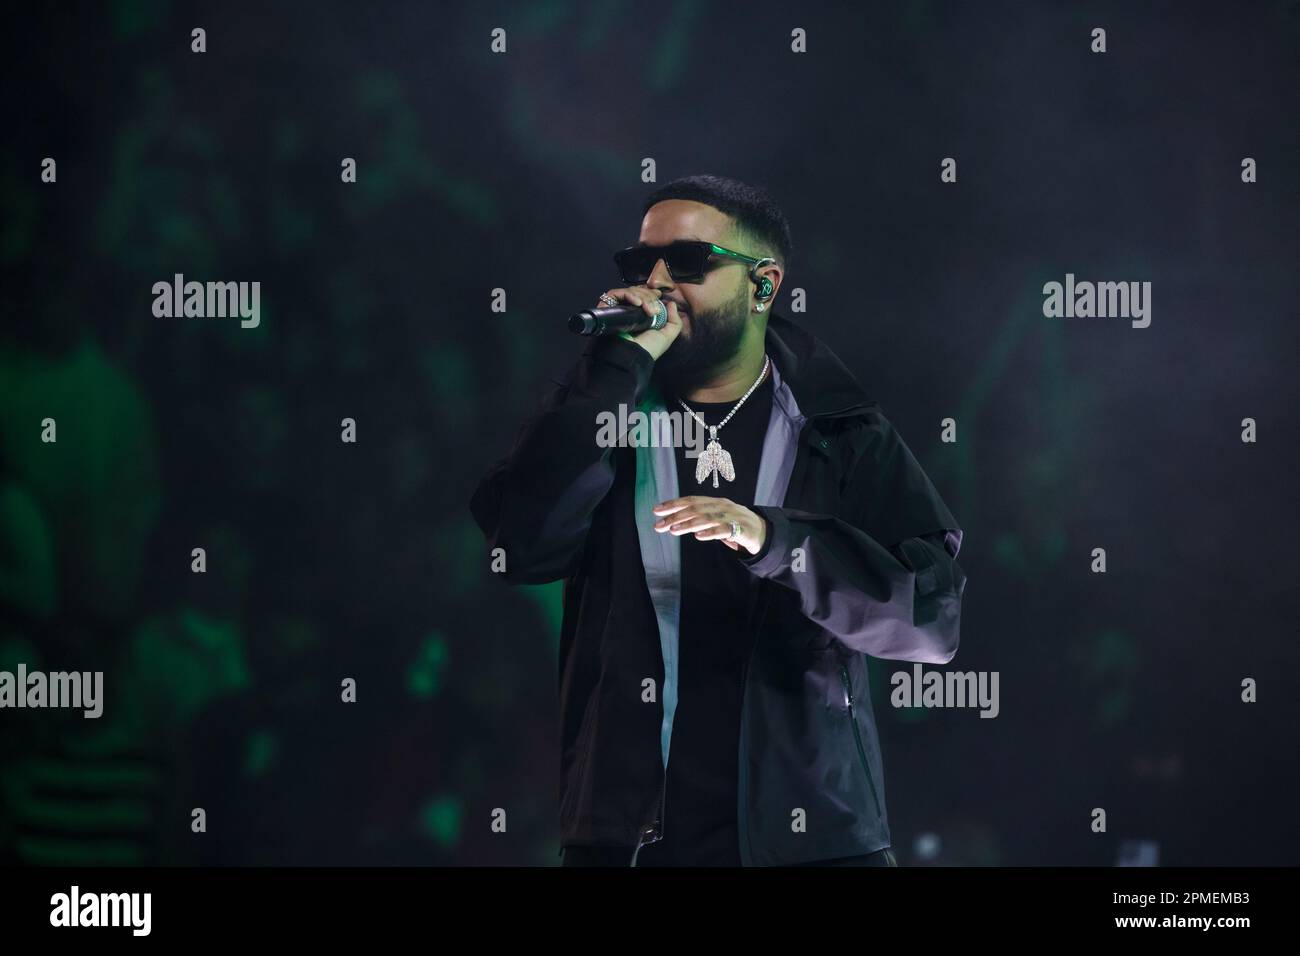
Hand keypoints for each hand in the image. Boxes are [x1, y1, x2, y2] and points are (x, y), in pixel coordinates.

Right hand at [593, 286, 682, 360]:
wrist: (633, 355)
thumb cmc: (648, 349)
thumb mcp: (668, 336)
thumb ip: (675, 321)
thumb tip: (672, 303)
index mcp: (641, 316)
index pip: (645, 296)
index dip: (651, 293)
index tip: (659, 296)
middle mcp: (629, 311)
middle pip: (638, 291)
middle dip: (649, 297)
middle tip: (653, 310)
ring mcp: (618, 309)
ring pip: (629, 291)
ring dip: (641, 296)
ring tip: (647, 309)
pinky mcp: (607, 308)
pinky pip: (615, 294)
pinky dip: (629, 294)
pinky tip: (637, 303)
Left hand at [652, 496, 766, 555]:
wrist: (762, 532)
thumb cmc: (734, 525)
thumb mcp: (715, 518)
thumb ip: (697, 518)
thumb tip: (672, 521)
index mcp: (715, 502)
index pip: (691, 500)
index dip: (673, 504)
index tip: (656, 510)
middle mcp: (722, 506)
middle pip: (696, 508)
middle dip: (675, 516)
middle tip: (659, 525)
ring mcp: (732, 516)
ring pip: (707, 518)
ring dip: (689, 524)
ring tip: (674, 529)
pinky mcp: (741, 529)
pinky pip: (724, 530)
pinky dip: (711, 532)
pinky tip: (698, 536)